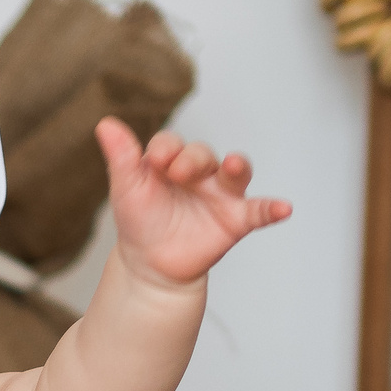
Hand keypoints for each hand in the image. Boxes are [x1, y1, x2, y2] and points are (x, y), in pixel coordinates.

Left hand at [97, 118, 291, 289]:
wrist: (151, 266)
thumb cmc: (140, 222)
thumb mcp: (126, 189)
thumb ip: (121, 157)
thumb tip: (106, 124)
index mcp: (171, 161)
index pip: (171, 143)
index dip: (165, 148)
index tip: (155, 162)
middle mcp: (200, 173)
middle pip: (203, 153)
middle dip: (193, 159)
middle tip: (179, 173)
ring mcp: (220, 194)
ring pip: (236, 172)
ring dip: (238, 166)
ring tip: (235, 164)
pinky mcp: (235, 219)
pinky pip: (259, 210)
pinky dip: (273, 208)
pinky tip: (284, 209)